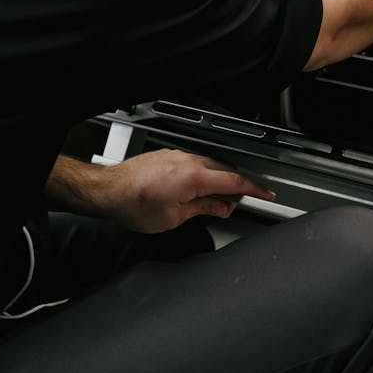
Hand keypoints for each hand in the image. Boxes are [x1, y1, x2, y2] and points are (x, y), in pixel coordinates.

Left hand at [98, 149, 273, 233]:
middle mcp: (189, 161)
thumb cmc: (133, 205)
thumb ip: (203, 209)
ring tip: (211, 200)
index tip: (267, 194)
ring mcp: (178, 155)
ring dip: (217, 180)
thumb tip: (221, 208)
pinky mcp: (169, 155)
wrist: (106, 190)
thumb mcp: (174, 218)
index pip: (235, 182)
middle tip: (236, 203)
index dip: (255, 189)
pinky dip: (202, 174)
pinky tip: (194, 189)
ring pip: (210, 165)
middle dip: (235, 186)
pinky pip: (195, 162)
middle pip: (226, 170)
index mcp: (195, 178)